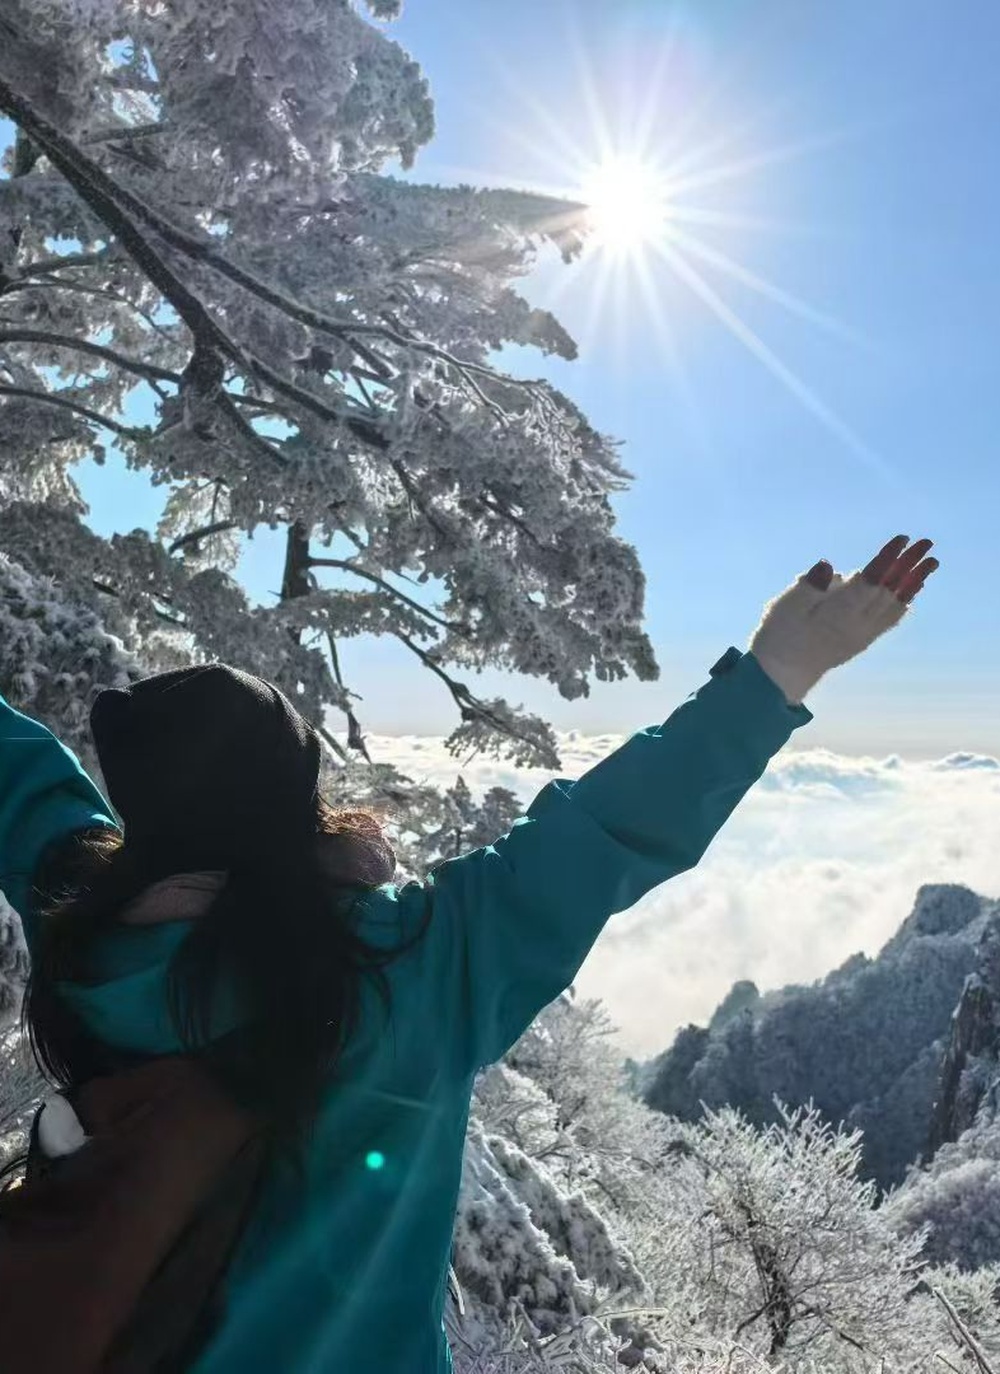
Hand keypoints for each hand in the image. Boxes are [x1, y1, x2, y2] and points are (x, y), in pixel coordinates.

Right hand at [749, 535, 938, 704]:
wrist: (780, 676)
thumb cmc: (779, 637)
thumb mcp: (785, 607)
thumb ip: (809, 585)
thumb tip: (828, 566)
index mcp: (840, 612)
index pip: (870, 580)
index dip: (887, 559)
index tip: (902, 540)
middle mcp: (857, 624)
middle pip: (888, 590)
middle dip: (908, 565)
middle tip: (926, 544)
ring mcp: (861, 635)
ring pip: (893, 605)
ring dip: (912, 583)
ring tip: (929, 565)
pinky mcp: (858, 642)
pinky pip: (887, 622)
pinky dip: (901, 605)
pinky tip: (908, 599)